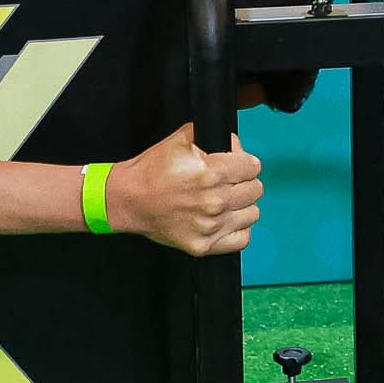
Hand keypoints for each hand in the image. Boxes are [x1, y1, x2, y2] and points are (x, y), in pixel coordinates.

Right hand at [108, 123, 263, 257]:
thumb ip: (213, 137)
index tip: (236, 166)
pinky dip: (238, 229)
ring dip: (242, 206)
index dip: (244, 163)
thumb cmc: (152, 170)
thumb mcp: (180, 140)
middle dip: (244, 182)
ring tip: (226, 201)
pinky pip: (241, 239)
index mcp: (212, 173)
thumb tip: (235, 145)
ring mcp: (210, 226)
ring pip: (252, 213)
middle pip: (255, 189)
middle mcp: (215, 201)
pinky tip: (226, 220)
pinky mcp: (204, 245)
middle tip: (228, 182)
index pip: (253, 167)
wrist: (127, 200)